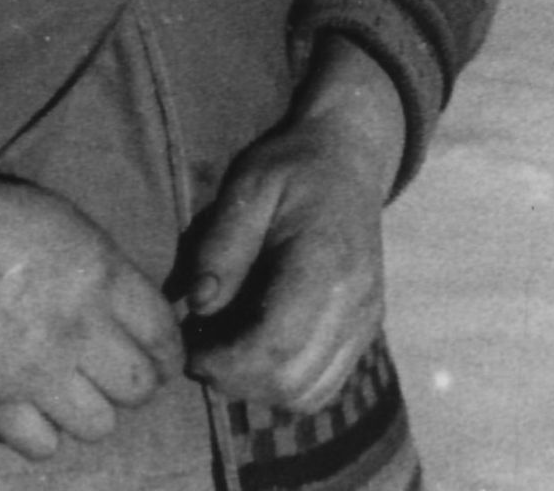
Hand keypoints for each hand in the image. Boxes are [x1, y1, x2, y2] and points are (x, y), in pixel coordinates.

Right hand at [0, 132, 181, 460]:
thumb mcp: (66, 222)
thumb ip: (106, 268)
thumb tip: (135, 309)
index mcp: (101, 276)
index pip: (163, 335)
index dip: (169, 353)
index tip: (164, 359)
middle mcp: (79, 330)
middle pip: (139, 388)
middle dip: (139, 384)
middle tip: (122, 375)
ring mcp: (37, 373)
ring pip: (99, 425)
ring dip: (95, 411)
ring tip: (80, 394)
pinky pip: (43, 445)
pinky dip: (47, 433)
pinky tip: (39, 410)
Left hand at [180, 38, 403, 412]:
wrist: (348, 159)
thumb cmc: (291, 168)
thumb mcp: (247, 185)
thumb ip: (221, 245)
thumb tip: (196, 305)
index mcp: (324, 262)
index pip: (276, 344)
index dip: (226, 362)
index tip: (188, 350)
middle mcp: (355, 302)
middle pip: (292, 380)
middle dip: (236, 379)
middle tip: (198, 349)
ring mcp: (365, 321)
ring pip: (308, 394)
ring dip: (258, 387)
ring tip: (224, 348)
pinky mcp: (365, 332)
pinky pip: (323, 384)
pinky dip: (284, 383)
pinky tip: (255, 348)